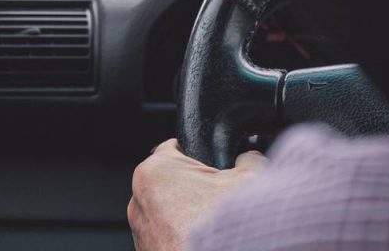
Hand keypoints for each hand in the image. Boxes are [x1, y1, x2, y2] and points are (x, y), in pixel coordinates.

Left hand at [128, 139, 265, 250]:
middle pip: (171, 182)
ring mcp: (140, 230)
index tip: (214, 164)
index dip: (199, 154)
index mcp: (156, 171)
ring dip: (188, 214)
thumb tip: (249, 156)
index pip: (174, 147)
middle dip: (195, 187)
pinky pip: (166, 235)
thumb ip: (247, 158)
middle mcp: (139, 200)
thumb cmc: (224, 225)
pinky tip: (205, 241)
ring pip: (167, 211)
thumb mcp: (250, 177)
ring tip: (213, 222)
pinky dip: (182, 236)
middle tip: (220, 198)